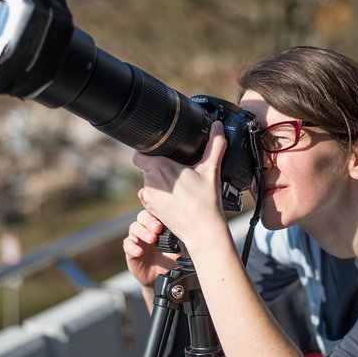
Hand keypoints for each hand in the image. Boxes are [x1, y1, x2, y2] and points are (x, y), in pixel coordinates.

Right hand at [122, 206, 178, 287]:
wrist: (165, 277)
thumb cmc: (173, 259)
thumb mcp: (181, 248)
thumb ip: (183, 237)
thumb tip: (193, 229)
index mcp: (158, 224)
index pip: (155, 211)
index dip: (155, 207)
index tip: (161, 209)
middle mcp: (146, 228)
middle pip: (143, 216)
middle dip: (150, 221)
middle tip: (158, 228)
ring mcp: (137, 239)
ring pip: (134, 228)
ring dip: (143, 232)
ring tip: (152, 239)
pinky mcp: (130, 251)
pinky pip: (128, 245)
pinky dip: (133, 247)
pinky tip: (140, 252)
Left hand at [132, 121, 227, 249]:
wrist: (202, 230)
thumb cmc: (206, 202)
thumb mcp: (211, 170)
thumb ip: (215, 145)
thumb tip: (218, 126)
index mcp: (162, 167)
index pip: (139, 153)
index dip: (148, 152)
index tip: (160, 154)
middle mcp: (151, 181)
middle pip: (146, 167)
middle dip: (157, 166)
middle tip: (176, 171)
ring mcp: (149, 197)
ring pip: (148, 182)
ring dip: (158, 181)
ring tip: (177, 186)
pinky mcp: (150, 209)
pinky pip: (149, 196)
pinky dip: (159, 195)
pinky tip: (174, 198)